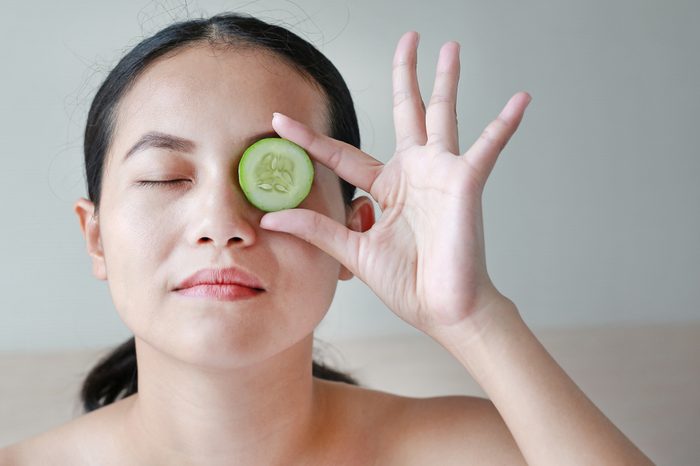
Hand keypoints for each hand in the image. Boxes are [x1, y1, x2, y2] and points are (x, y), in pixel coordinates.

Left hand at [259, 31, 530, 337]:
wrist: (443, 309)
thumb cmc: (406, 284)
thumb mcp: (352, 252)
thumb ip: (317, 229)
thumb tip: (271, 218)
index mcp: (386, 188)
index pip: (342, 154)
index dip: (310, 139)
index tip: (278, 122)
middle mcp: (413, 173)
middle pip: (405, 112)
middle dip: (405, 76)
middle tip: (408, 41)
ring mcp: (441, 173)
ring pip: (442, 114)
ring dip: (446, 81)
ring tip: (450, 47)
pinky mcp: (465, 183)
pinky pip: (488, 146)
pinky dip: (504, 124)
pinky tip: (520, 99)